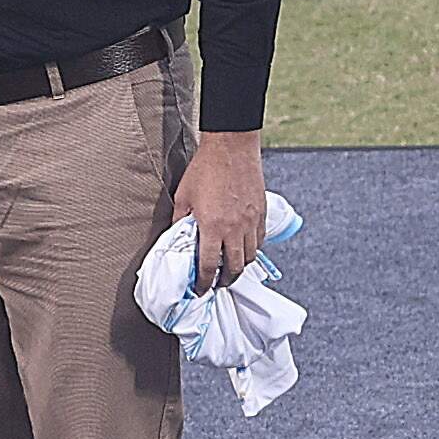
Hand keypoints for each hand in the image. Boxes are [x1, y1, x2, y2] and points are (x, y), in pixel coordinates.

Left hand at [172, 129, 266, 292]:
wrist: (232, 148)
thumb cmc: (205, 169)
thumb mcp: (183, 197)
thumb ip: (180, 220)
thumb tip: (176, 237)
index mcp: (212, 227)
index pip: (209, 266)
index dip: (204, 282)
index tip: (200, 290)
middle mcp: (235, 229)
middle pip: (235, 267)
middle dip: (225, 281)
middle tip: (217, 284)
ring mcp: (252, 222)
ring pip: (251, 256)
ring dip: (240, 267)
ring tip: (230, 270)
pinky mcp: (262, 214)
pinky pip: (260, 241)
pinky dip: (252, 250)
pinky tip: (243, 249)